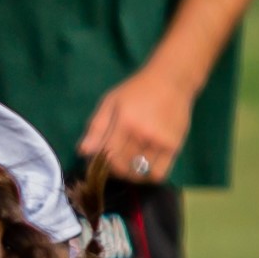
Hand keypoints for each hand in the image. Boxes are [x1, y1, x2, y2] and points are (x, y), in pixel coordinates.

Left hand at [78, 63, 197, 183]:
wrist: (172, 80)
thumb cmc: (136, 91)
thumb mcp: (109, 102)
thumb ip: (96, 127)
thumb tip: (83, 152)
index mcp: (124, 123)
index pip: (107, 156)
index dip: (99, 165)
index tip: (98, 163)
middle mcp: (143, 134)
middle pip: (122, 168)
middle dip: (113, 171)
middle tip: (112, 164)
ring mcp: (160, 142)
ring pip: (139, 174)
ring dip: (130, 175)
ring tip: (127, 166)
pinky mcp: (175, 146)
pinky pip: (159, 173)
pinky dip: (148, 177)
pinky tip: (143, 169)